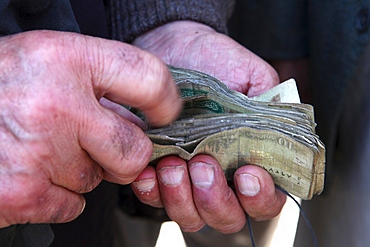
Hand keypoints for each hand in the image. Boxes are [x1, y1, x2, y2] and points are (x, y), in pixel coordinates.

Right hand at [0, 30, 180, 227]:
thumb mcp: (43, 62)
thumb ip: (95, 84)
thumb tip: (140, 117)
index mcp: (64, 58)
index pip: (148, 76)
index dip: (166, 100)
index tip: (165, 114)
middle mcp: (56, 103)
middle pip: (133, 148)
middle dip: (123, 154)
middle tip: (99, 144)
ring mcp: (40, 152)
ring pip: (98, 179)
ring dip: (80, 171)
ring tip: (43, 148)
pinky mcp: (22, 193)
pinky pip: (72, 206)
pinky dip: (57, 196)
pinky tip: (30, 172)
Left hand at [131, 21, 285, 232]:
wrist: (176, 48)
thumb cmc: (217, 62)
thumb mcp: (252, 76)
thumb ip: (271, 105)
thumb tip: (281, 131)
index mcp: (251, 160)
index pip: (265, 200)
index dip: (260, 197)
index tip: (247, 174)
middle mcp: (221, 178)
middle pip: (227, 218)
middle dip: (216, 199)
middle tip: (204, 165)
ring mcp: (188, 180)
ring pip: (191, 216)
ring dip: (182, 198)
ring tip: (174, 165)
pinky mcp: (158, 173)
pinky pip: (153, 199)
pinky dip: (151, 191)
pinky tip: (150, 171)